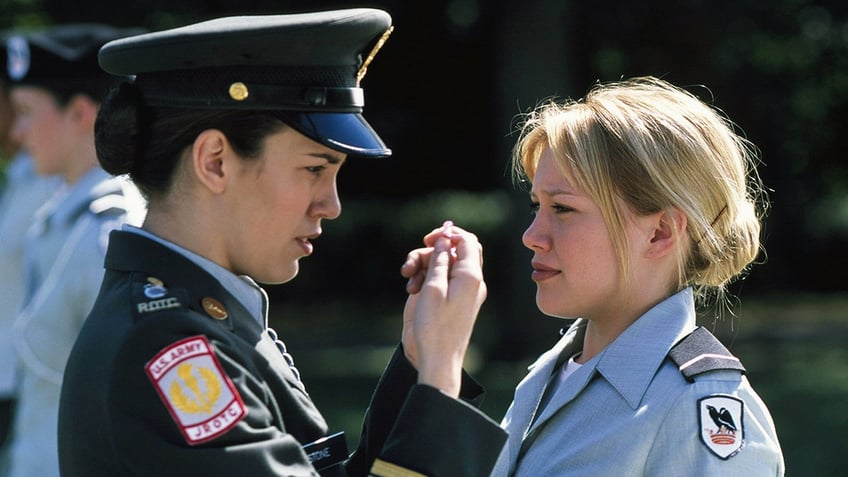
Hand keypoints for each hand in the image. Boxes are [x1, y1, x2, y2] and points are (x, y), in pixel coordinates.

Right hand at [400, 221, 485, 397]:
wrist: (436, 358)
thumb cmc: (435, 327)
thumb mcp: (433, 288)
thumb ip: (439, 260)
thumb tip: (444, 239)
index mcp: (471, 277)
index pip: (467, 242)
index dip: (449, 234)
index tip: (429, 238)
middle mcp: (468, 281)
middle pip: (455, 249)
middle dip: (435, 246)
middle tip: (421, 247)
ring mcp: (457, 290)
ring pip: (442, 263)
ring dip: (422, 263)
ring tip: (407, 275)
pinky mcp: (445, 298)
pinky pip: (436, 277)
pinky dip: (422, 277)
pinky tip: (410, 288)